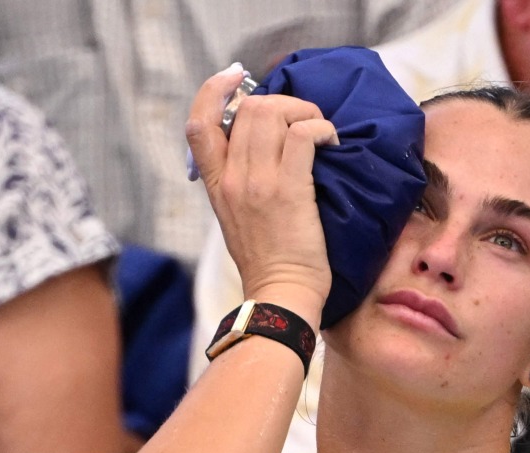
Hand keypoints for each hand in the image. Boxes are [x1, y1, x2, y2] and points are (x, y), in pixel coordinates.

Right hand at [185, 64, 337, 322]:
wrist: (280, 297)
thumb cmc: (269, 264)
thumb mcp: (237, 220)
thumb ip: (240, 184)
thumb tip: (264, 150)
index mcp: (217, 186)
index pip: (198, 123)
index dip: (214, 91)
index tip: (236, 77)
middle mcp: (233, 179)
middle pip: (248, 108)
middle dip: (282, 103)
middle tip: (305, 121)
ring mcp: (259, 184)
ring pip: (274, 113)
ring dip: (305, 113)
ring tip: (321, 134)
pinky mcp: (290, 191)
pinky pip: (304, 135)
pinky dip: (322, 129)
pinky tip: (332, 144)